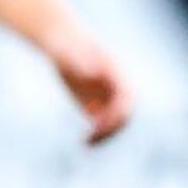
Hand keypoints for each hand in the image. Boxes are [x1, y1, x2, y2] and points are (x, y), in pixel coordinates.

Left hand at [48, 30, 133, 144]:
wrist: (61, 43)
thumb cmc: (66, 44)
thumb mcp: (71, 51)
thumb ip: (82, 61)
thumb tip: (93, 74)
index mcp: (117, 73)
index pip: (126, 99)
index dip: (116, 113)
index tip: (99, 123)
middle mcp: (117, 87)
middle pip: (124, 114)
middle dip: (112, 128)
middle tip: (93, 138)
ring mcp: (107, 97)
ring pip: (115, 123)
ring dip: (106, 136)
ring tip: (87, 144)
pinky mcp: (96, 105)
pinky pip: (103, 124)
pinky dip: (97, 135)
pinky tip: (85, 142)